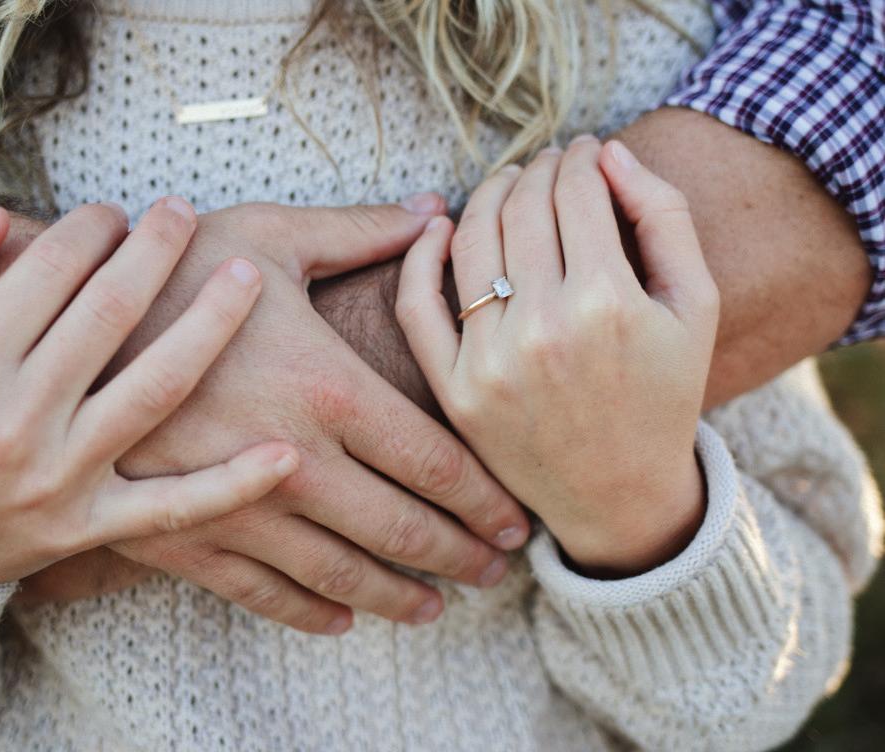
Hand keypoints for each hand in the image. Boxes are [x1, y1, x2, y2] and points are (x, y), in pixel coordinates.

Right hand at [0, 200, 297, 603]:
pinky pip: (174, 509)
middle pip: (112, 315)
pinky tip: (287, 454)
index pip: (49, 272)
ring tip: (248, 275)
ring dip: (210, 325)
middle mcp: (16, 421)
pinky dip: (233, 485)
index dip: (88, 227)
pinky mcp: (90, 527)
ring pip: (158, 390)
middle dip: (155, 249)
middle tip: (184, 211)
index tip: (114, 210)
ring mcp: (61, 478)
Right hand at [101, 200, 531, 633]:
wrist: (55, 330)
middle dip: (458, 556)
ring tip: (436, 608)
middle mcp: (294, 459)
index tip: (515, 521)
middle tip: (495, 573)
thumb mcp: (266, 236)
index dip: (484, 500)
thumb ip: (360, 231)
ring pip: (339, 574)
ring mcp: (237, 505)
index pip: (434, 463)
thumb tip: (435, 210)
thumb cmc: (169, 272)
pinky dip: (308, 611)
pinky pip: (260, 592)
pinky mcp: (182, 534)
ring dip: (397, 596)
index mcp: (326, 388)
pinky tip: (342, 619)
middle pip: (400, 528)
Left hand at [397, 137, 719, 575]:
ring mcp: (490, 362)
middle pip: (522, 208)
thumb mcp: (696, 304)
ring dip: (487, 195)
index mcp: (608, 303)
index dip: (581, 157)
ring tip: (508, 185)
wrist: (620, 494)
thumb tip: (610, 152)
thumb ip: (664, 216)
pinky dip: (419, 256)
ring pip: (470, 241)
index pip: (576, 192)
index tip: (586, 150)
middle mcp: (542, 329)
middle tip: (549, 162)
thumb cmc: (664, 393)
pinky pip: (417, 305)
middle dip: (538, 169)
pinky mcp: (453, 389)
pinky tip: (438, 227)